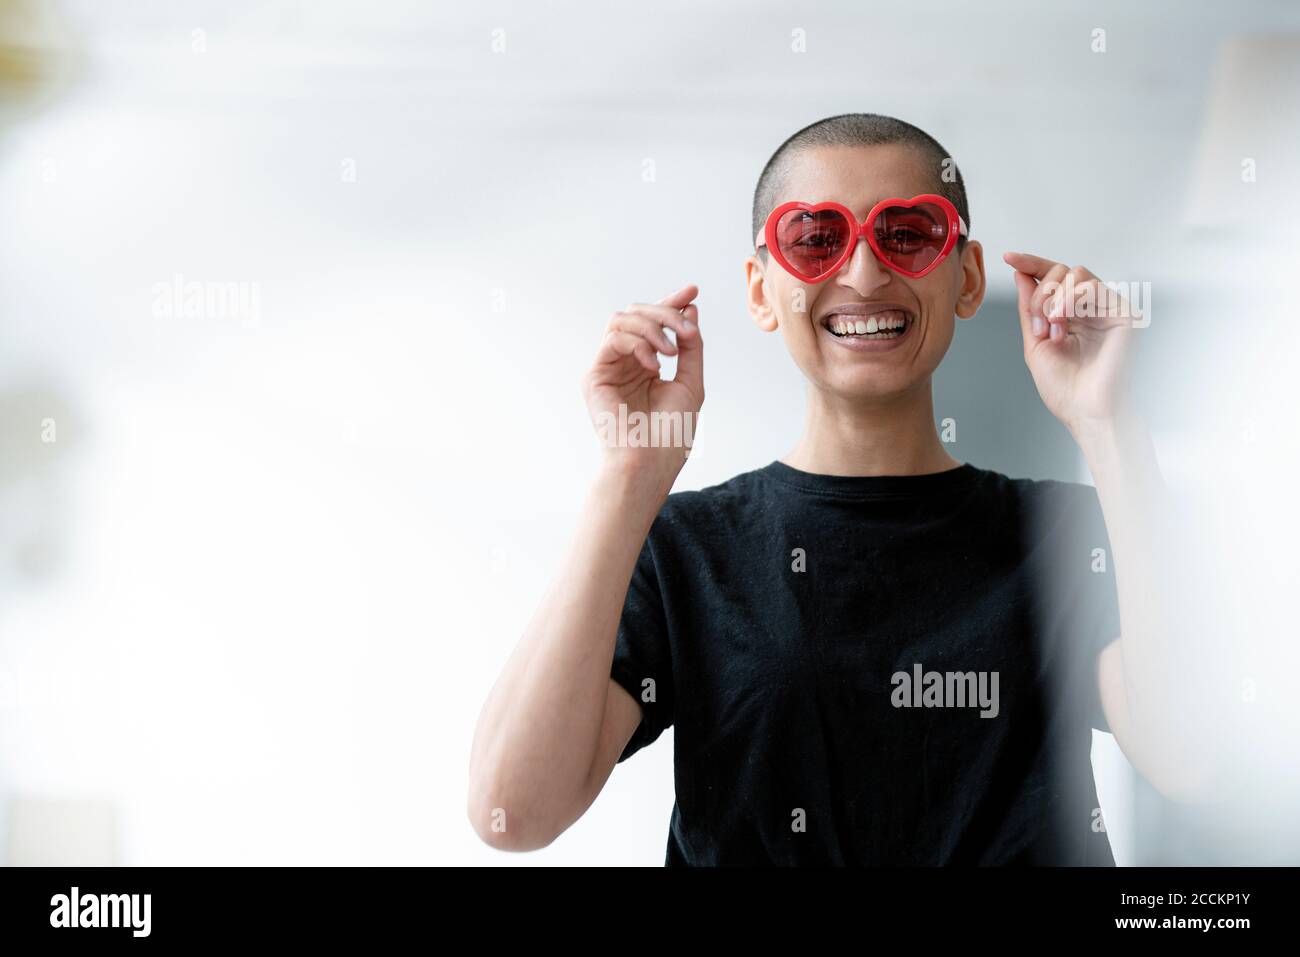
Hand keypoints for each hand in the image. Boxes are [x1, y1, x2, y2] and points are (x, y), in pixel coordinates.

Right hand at [582, 284, 702, 490]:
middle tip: (686, 328)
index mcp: (646, 365)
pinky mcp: (594, 376)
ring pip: (622, 319)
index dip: (671, 304)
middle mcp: (625, 363)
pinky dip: (637, 343)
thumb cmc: (671, 434)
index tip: (692, 291)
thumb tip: (690, 309)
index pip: (654, 325)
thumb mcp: (690, 382)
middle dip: (665, 312)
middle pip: (637, 314)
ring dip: (652, 327)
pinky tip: (654, 365)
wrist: (650, 464)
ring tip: (671, 351)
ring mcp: (608, 368)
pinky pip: (612, 338)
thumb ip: (691, 346)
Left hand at [1004, 252, 1138, 435]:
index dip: (1031, 264)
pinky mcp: (1122, 312)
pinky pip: (1094, 285)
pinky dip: (1072, 299)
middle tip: (1038, 323)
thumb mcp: (1035, 343)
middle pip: (1061, 270)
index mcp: (1070, 315)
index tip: (1009, 256)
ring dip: (1055, 297)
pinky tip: (1064, 321)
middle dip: (1041, 293)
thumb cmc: (1065, 388)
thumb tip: (1021, 275)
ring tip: (1053, 326)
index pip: (1052, 278)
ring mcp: (1107, 309)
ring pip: (1076, 273)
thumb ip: (1029, 309)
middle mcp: (1090, 308)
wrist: (1084, 410)